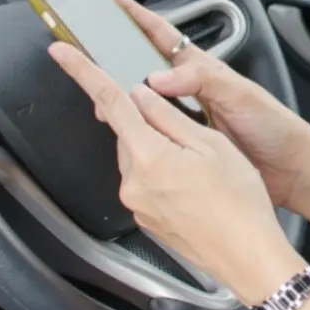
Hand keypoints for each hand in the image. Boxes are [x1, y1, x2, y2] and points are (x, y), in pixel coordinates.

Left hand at [49, 41, 304, 305]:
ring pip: (139, 159)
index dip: (84, 73)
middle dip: (151, 123)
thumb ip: (170, 117)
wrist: (247, 255)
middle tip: (194, 132)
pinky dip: (167, 175)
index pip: (110, 103)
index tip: (62, 54)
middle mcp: (133, 182)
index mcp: (148, 156)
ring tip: (205, 166)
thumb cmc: (239, 201)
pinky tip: (199, 185)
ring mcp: (138, 205)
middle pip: (129, 133)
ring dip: (162, 151)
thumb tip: (142, 95)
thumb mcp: (211, 144)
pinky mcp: (148, 220)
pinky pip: (148, 183)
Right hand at [107, 0, 309, 208]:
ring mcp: (184, 115)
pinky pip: (150, 128)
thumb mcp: (239, 94)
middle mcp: (188, 89)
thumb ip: (202, 80)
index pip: (160, 34)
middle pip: (140, 63)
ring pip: (140, 98)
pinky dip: (132, 126)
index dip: (133, 14)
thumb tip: (158, 77)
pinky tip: (119, 130)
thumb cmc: (272, 125)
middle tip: (82, 47)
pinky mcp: (183, 141)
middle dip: (111, 53)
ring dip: (118, 93)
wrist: (289, 166)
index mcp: (202, 69)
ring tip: (94, 89)